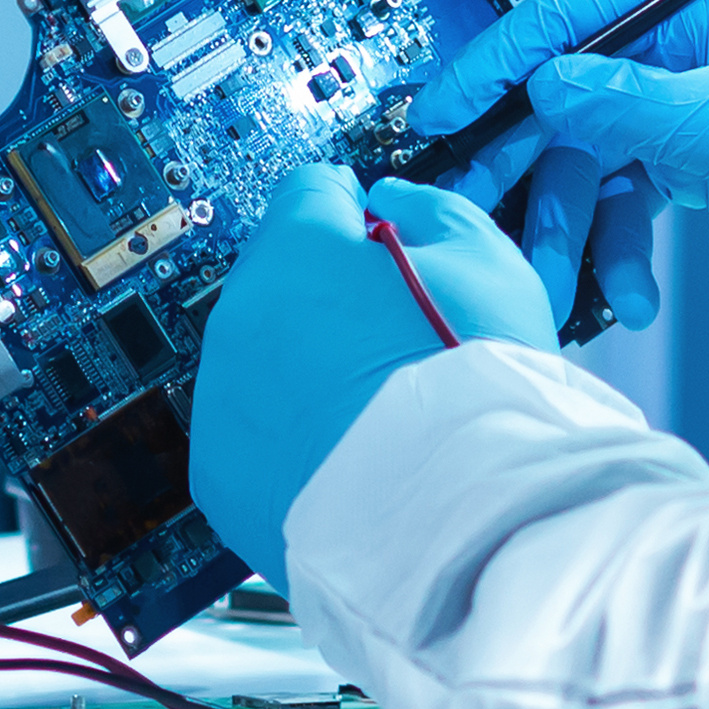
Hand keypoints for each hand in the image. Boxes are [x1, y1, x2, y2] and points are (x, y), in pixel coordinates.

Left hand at [184, 165, 549, 583]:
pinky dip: (289, 439)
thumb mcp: (489, 262)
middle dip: (330, 296)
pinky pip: (251, 435)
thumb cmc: (478, 388)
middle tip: (395, 339)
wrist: (459, 517)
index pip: (313, 191)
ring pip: (261, 359)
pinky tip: (349, 455)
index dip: (358, 216)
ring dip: (305, 369)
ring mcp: (221, 397)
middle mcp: (241, 315)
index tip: (382, 244)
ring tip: (378, 409)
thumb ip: (432, 211)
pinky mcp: (219, 474)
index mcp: (299, 247)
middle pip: (281, 278)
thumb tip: (394, 205)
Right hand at [412, 0, 708, 296]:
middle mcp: (690, 38)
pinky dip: (621, 244)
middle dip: (529, 160)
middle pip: (572, 91)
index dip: (505, 59)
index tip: (450, 103)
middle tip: (477, 202)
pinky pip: (630, 195)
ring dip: (575, 222)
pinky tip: (627, 288)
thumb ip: (626, 104)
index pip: (577, 12)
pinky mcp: (694, 155)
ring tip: (558, 274)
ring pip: (593, 155)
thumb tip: (545, 87)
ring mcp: (689, 99)